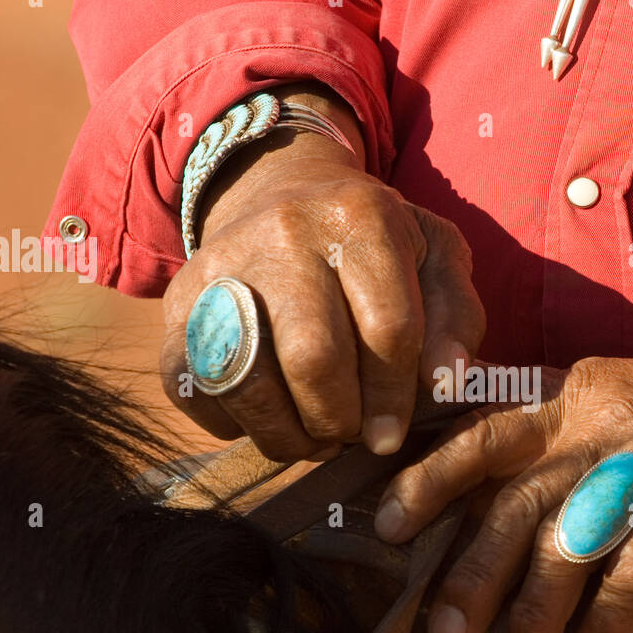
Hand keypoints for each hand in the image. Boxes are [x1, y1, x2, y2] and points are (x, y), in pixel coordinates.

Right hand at [161, 89, 484, 460]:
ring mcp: (222, 267)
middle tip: (350, 433)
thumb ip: (456, 317)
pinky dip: (231, 424)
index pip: (387, 328)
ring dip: (285, 434)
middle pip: (313, 358)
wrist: (282, 195)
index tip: (391, 436)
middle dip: (338, 419)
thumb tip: (449, 384)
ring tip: (312, 438)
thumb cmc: (375, 245)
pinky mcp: (176, 305)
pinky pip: (192, 389)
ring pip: (246, 380)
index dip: (393, 399)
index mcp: (362, 217)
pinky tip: (268, 416)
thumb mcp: (435, 258)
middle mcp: (286, 233)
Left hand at [373, 306, 632, 632]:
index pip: (485, 431)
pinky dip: (613, 614)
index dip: (430, 477)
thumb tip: (512, 492)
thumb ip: (571, 432)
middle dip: (472, 570)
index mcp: (577, 394)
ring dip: (536, 610)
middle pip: (515, 496)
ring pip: (572, 535)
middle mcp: (604, 419)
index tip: (384, 526)